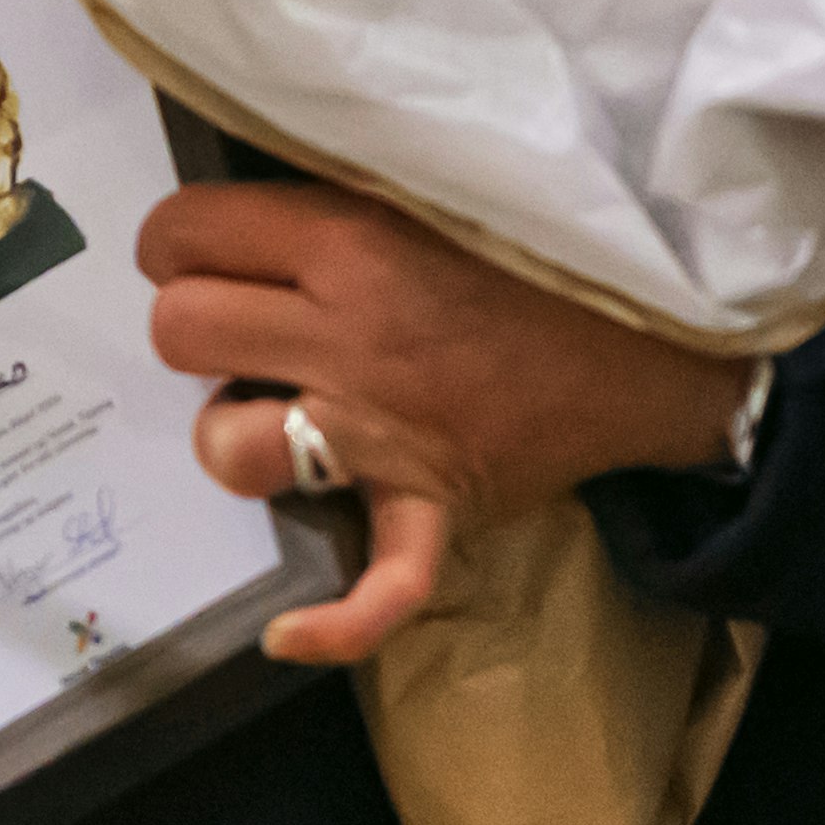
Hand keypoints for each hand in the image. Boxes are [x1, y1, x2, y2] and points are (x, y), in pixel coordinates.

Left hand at [144, 176, 750, 667]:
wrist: (647, 341)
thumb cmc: (530, 260)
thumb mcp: (424, 190)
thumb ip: (330, 198)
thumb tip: (230, 213)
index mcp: (350, 240)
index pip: (185, 232)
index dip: (177, 241)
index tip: (204, 251)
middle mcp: (352, 333)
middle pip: (181, 330)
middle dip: (198, 325)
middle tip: (245, 325)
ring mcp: (386, 430)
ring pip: (232, 445)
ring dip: (240, 434)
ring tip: (274, 416)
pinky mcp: (431, 505)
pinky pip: (379, 586)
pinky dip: (335, 622)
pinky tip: (287, 634)